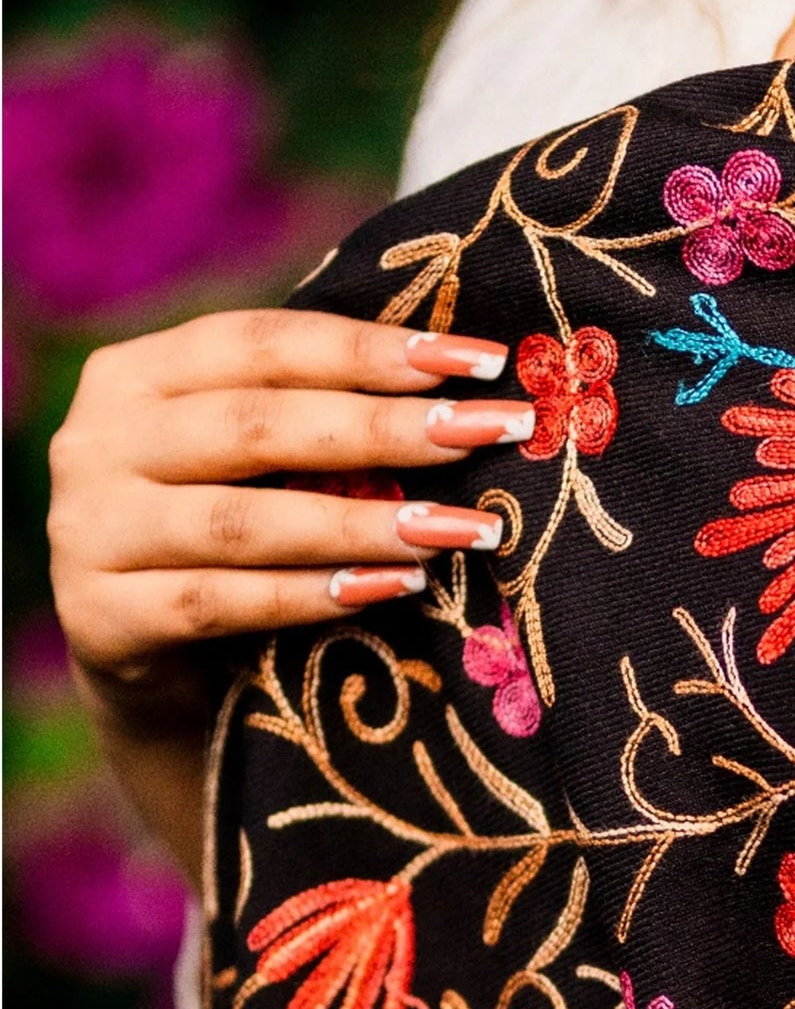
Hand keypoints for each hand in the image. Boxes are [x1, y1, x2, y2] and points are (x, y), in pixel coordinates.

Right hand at [48, 311, 532, 884]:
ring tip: (459, 528)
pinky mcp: (101, 618)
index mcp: (134, 377)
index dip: (371, 349)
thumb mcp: (257, 465)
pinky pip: (219, 604)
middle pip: (255, 426)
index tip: (481, 363)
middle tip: (492, 433)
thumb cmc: (231, 537)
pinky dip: (311, 595)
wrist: (150, 665)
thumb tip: (463, 383)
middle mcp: (95, 443)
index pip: (258, 343)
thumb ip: (317, 416)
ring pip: (242, 521)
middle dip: (386, 428)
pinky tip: (393, 588)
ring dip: (361, 523)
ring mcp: (88, 531)